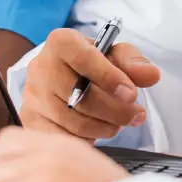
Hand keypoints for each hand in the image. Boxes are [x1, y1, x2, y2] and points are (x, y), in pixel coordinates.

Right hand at [20, 29, 159, 140]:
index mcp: (61, 42)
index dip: (109, 77)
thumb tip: (151, 75)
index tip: (132, 94)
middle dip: (115, 110)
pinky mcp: (31, 120)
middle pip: (79, 97)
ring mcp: (33, 96)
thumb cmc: (92, 65)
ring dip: (105, 126)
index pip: (82, 58)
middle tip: (136, 115)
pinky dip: (87, 139)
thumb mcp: (115, 55)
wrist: (65, 77)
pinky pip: (63, 139)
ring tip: (119, 123)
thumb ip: (134, 63)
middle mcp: (41, 67)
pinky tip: (98, 131)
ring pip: (73, 121)